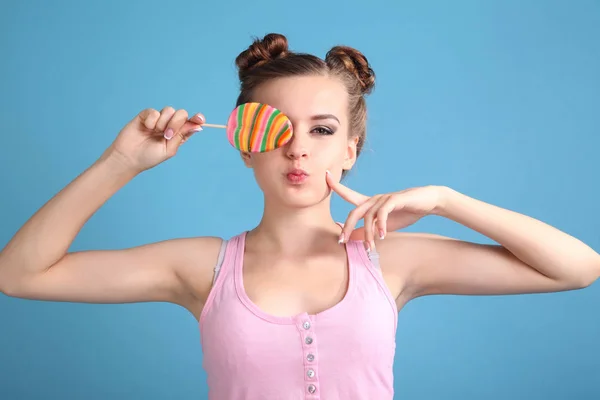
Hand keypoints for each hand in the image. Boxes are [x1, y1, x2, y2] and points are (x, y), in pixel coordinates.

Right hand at [105, 107, 205, 173]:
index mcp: (178, 134)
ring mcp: (158, 120)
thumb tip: (198, 126)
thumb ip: (182, 136)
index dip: (197, 119)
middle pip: (181, 113)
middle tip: (167, 134)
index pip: (191, 123)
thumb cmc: (149, 157)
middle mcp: (170, 125)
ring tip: (155, 132)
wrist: (128, 157)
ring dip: (163, 122)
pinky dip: (152, 120)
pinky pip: (154, 111)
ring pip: (169, 110)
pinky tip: (146, 128)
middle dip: (176, 123)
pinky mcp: (146, 116)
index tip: (200, 119)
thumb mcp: (169, 150)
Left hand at [325, 171, 447, 250]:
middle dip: (347, 227)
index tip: (325, 175)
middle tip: (342, 242)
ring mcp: (384, 198)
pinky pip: (383, 213)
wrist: (428, 202)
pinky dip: (381, 225)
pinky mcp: (395, 200)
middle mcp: (374, 199)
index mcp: (370, 203)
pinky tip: (382, 236)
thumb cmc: (405, 213)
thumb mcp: (383, 226)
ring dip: (368, 234)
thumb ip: (367, 231)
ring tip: (370, 248)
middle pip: (354, 212)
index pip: (349, 194)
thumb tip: (351, 238)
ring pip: (369, 216)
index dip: (336, 186)